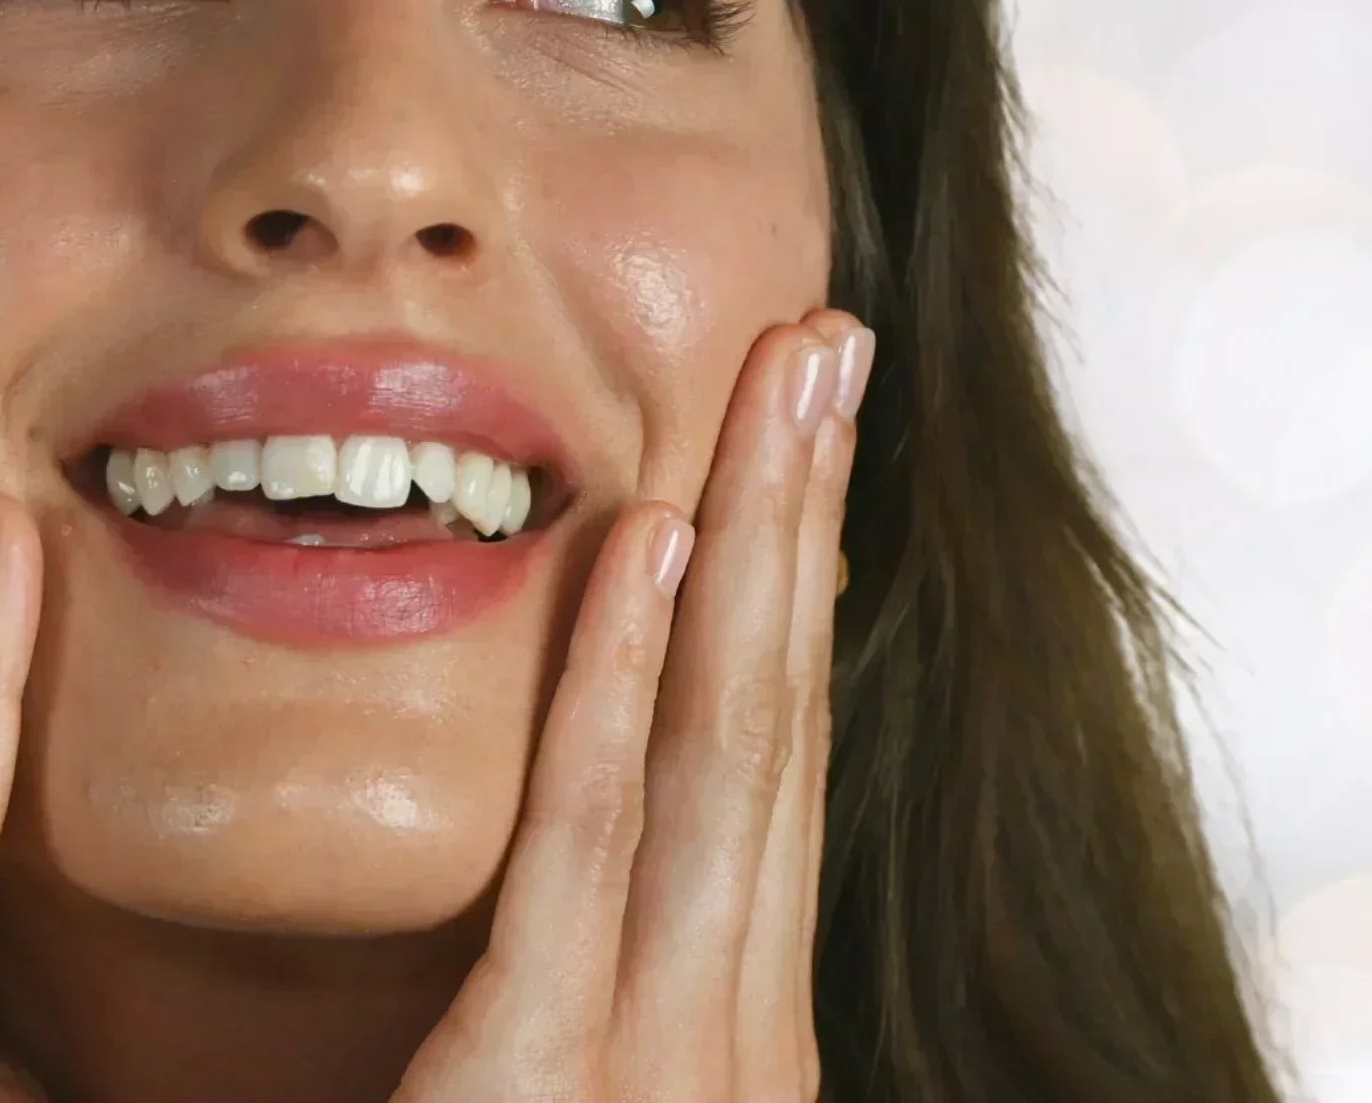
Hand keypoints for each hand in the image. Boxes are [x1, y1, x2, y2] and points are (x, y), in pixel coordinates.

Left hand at [394, 310, 872, 1102]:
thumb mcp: (557, 1090)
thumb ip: (581, 978)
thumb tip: (582, 846)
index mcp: (735, 1021)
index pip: (777, 760)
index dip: (799, 581)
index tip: (808, 437)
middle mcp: (739, 1029)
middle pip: (780, 717)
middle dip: (808, 514)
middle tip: (828, 343)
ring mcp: (666, 1062)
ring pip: (724, 747)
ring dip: (758, 539)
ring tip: (785, 375)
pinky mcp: (543, 1082)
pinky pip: (589, 842)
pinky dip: (622, 677)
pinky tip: (650, 539)